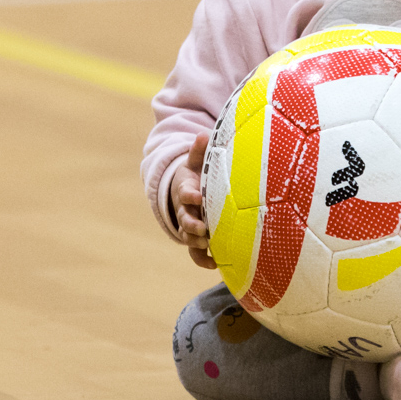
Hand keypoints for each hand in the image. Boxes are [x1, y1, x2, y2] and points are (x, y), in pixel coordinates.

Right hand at [172, 133, 217, 269]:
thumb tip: (204, 134)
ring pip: (188, 237)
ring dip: (196, 242)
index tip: (199, 196)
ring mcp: (189, 225)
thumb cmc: (197, 175)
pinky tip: (215, 265)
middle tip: (203, 229)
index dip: (190, 195)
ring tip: (208, 245)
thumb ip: (199, 151)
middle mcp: (185, 210)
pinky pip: (196, 253)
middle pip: (185, 219)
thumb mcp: (197, 162)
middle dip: (192, 225)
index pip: (185, 192)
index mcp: (186, 190)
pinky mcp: (195, 238)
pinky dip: (203, 260)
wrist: (187, 192)